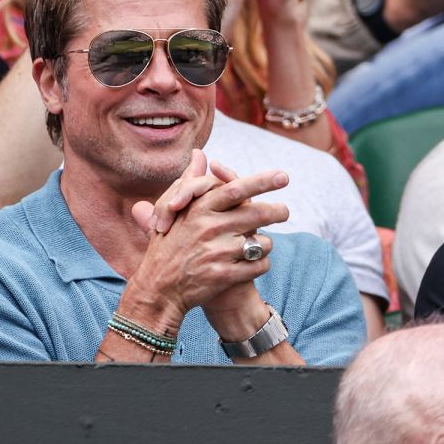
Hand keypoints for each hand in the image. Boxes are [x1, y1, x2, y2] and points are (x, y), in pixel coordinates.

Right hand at [125, 150, 289, 330]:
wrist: (158, 289)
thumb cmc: (167, 246)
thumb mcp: (173, 212)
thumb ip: (190, 182)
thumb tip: (199, 154)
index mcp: (198, 210)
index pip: (235, 189)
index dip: (262, 181)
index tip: (284, 176)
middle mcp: (208, 229)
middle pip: (257, 214)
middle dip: (278, 211)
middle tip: (285, 211)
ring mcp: (216, 253)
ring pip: (262, 242)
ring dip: (264, 244)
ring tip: (255, 246)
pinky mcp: (223, 276)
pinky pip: (259, 266)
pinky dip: (260, 265)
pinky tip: (250, 265)